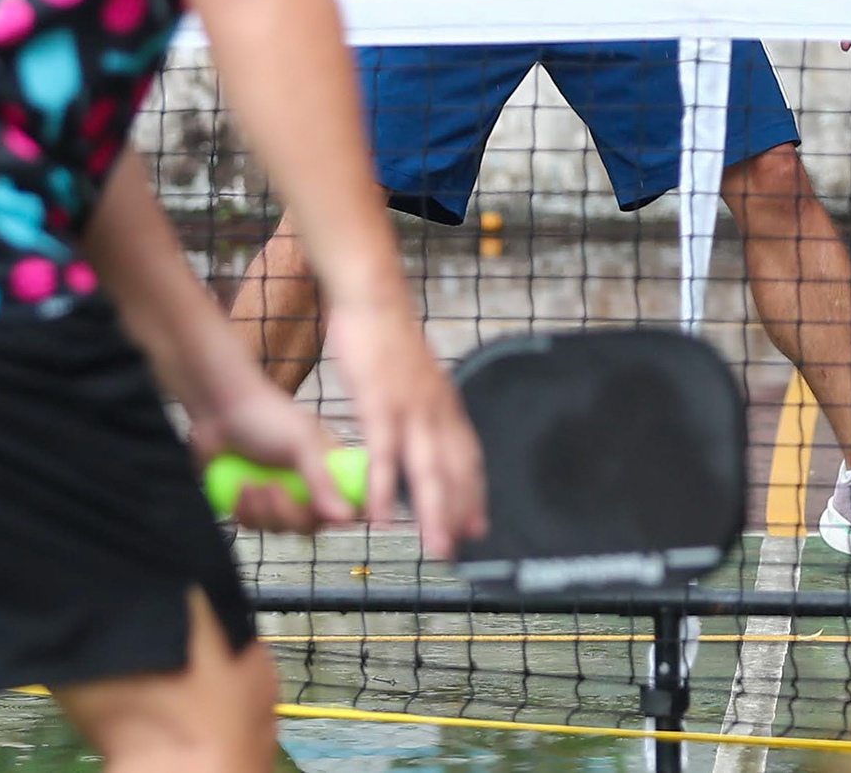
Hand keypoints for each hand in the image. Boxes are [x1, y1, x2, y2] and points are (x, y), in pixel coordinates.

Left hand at [191, 375, 357, 534]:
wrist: (220, 412)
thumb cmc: (267, 416)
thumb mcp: (302, 444)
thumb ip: (323, 482)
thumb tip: (346, 518)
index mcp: (330, 467)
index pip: (347, 504)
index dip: (338, 515)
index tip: (321, 515)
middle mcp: (309, 484)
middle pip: (310, 524)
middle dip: (286, 512)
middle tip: (272, 487)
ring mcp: (281, 495)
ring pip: (281, 527)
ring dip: (261, 511)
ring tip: (250, 484)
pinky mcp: (253, 503)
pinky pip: (255, 526)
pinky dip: (244, 513)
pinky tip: (239, 490)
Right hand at [328, 298, 486, 559]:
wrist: (373, 300)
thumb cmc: (388, 341)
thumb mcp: (414, 379)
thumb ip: (422, 410)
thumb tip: (426, 435)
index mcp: (446, 405)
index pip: (468, 458)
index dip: (473, 493)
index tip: (477, 526)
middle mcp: (437, 410)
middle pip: (455, 470)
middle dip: (459, 514)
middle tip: (461, 551)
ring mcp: (411, 408)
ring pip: (428, 470)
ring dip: (434, 513)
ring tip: (436, 548)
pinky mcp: (381, 403)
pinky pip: (385, 454)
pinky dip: (385, 489)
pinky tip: (381, 517)